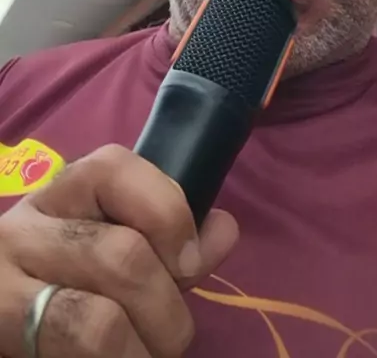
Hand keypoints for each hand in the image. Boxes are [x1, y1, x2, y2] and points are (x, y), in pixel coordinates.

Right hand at [0, 145, 237, 356]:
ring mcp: (4, 287)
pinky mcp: (0, 331)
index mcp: (62, 194)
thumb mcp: (120, 251)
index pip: (114, 168)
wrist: (15, 328)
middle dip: (168, 310)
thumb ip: (171, 240)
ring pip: (101, 321)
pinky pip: (81, 352)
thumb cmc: (74, 287)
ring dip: (146, 351)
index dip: (169, 215)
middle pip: (122, 255)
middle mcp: (23, 229)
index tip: (187, 263)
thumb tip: (222, 229)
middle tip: (171, 337)